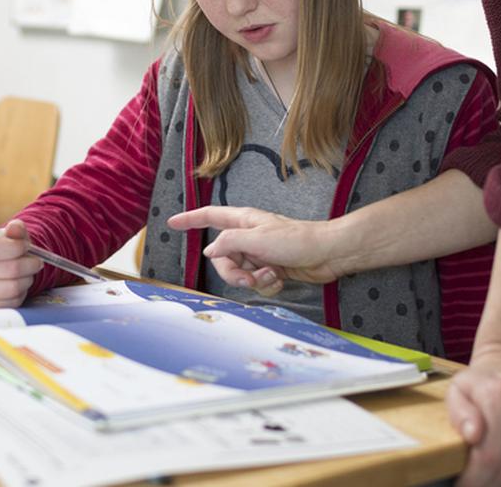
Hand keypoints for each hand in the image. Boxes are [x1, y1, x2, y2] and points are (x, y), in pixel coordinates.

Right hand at [0, 221, 41, 307]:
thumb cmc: (7, 250)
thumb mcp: (12, 236)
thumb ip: (15, 230)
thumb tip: (15, 227)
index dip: (16, 248)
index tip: (27, 246)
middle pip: (9, 270)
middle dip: (29, 265)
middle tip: (36, 262)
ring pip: (13, 288)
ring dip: (28, 279)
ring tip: (28, 273)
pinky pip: (12, 302)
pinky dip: (22, 294)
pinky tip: (20, 285)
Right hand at [167, 206, 349, 295]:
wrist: (328, 255)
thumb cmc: (296, 240)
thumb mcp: (257, 239)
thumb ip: (229, 243)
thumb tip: (210, 252)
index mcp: (243, 221)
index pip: (210, 216)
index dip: (190, 219)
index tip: (172, 222)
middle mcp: (248, 236)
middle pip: (222, 257)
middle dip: (232, 273)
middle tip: (248, 278)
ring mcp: (259, 253)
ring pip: (239, 273)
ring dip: (254, 280)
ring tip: (272, 275)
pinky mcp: (271, 268)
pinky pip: (256, 282)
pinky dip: (266, 285)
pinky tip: (280, 279)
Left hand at [448, 346, 500, 486]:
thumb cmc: (486, 381)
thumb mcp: (458, 389)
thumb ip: (458, 413)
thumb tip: (473, 434)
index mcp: (499, 394)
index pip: (489, 455)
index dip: (476, 478)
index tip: (467, 483)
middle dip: (490, 482)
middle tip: (480, 481)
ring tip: (495, 474)